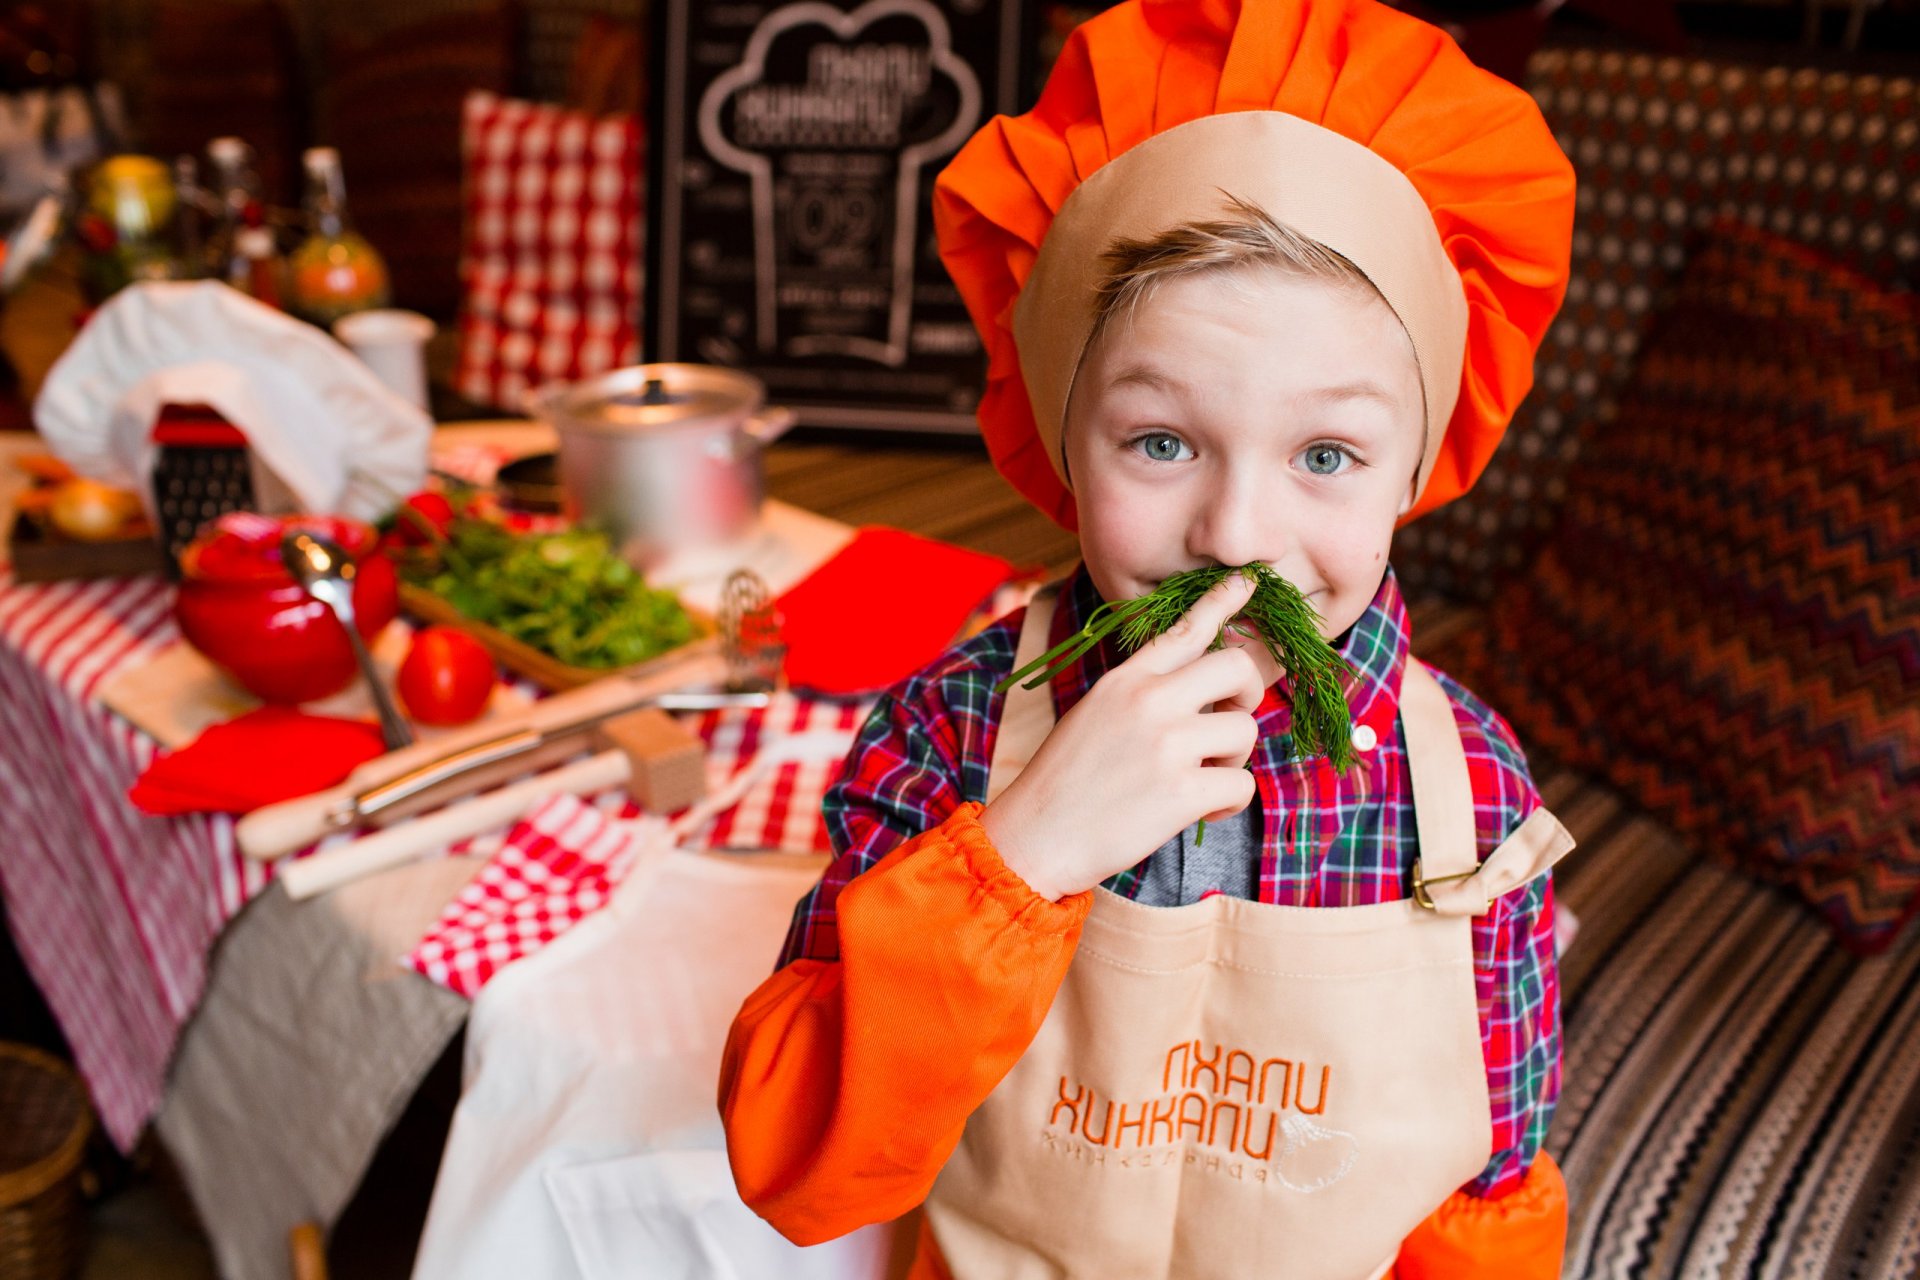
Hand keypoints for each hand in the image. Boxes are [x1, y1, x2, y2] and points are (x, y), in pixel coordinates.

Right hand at [981, 572, 1278, 900]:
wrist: (1033, 837)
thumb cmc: (1065, 782)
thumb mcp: (1095, 715)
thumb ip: (1143, 695)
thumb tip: (1205, 692)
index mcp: (1124, 680)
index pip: (1184, 629)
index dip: (1223, 601)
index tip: (1249, 581)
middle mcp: (1148, 701)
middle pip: (1237, 668)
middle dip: (1250, 694)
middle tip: (1231, 719)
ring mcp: (1166, 743)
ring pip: (1245, 730)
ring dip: (1234, 759)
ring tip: (1200, 779)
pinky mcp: (1182, 792)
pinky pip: (1243, 785)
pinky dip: (1229, 804)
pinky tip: (1200, 813)